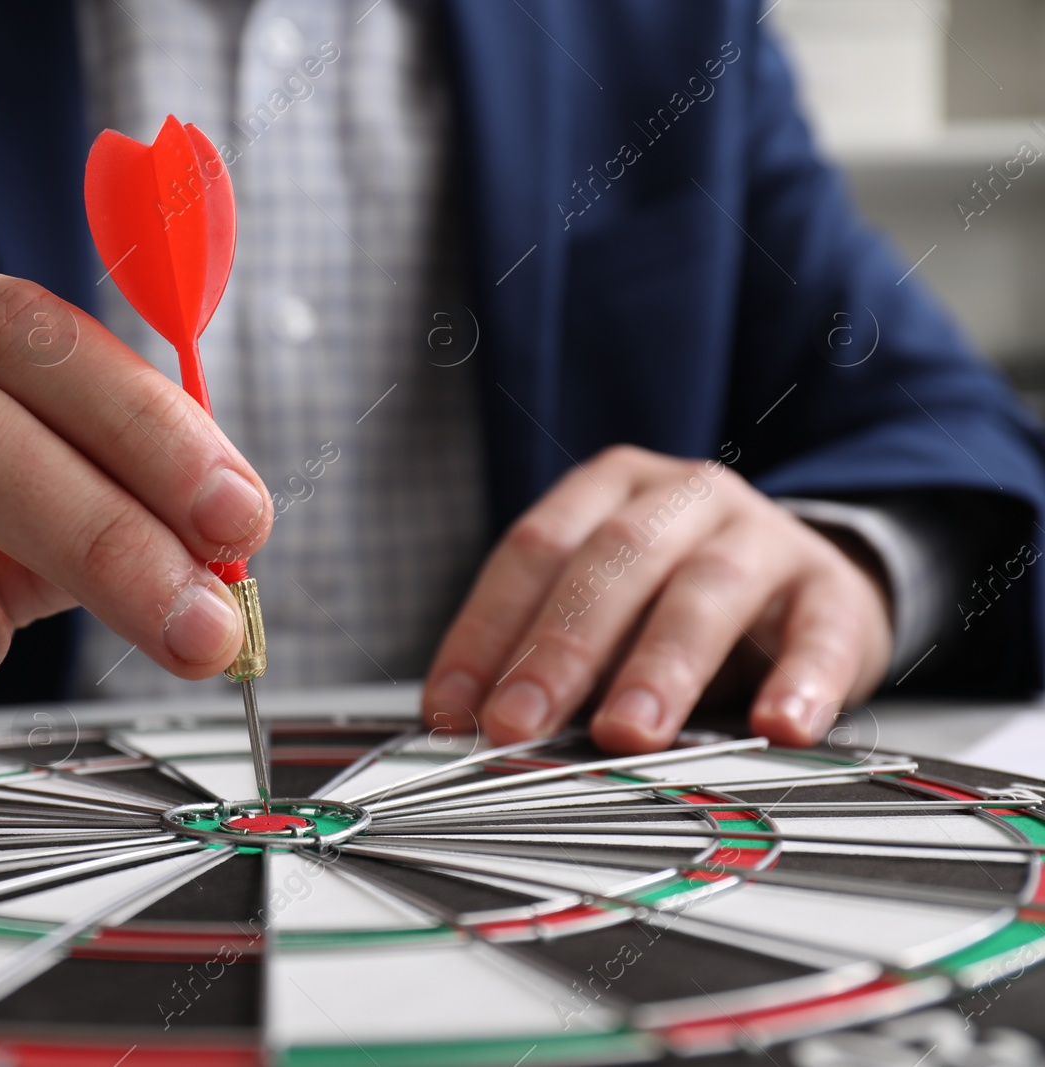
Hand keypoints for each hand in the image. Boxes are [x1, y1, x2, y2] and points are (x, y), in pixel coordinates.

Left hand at [421, 446, 892, 752]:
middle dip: (557, 650)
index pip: (534, 549)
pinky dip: (802, 684)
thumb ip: (551, 657)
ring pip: (705, 590)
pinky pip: (821, 635)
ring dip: (660, 668)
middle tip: (518, 725)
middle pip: (611, 563)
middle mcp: (684, 497)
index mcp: (611, 489)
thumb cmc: (682, 606)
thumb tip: (473, 729)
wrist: (815, 587)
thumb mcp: (611, 612)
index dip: (486, 629)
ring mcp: (765, 536)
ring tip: (628, 735)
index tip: (452, 709)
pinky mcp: (835, 591)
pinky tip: (778, 728)